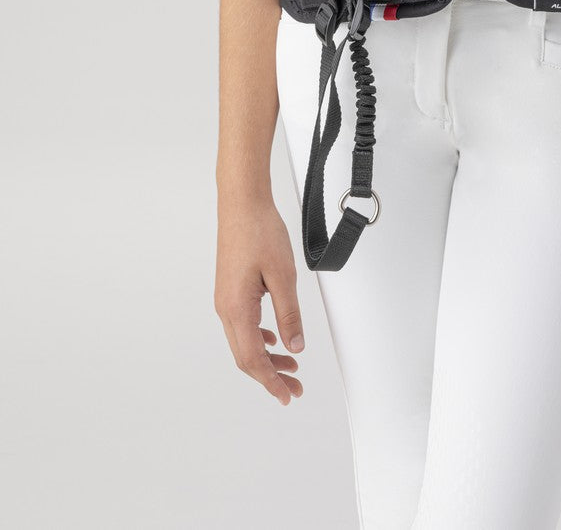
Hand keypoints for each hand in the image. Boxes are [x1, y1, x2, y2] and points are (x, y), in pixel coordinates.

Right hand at [215, 194, 305, 404]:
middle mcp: (225, 309)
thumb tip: (295, 348)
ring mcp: (225, 300)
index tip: (288, 395)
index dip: (271, 382)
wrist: (241, 203)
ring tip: (291, 367)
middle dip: (270, 376)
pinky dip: (260, 339)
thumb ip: (289, 315)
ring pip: (245, 342)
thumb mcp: (283, 276)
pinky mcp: (230, 290)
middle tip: (295, 388)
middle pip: (246, 357)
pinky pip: (243, 325)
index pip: (253, 359)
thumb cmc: (259, 232)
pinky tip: (275, 340)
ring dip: (267, 359)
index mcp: (236, 309)